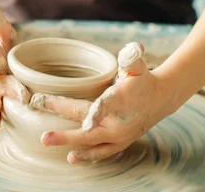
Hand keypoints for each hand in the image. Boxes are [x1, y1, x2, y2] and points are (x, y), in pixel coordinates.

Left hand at [30, 42, 173, 163]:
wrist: (160, 99)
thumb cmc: (143, 79)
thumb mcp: (139, 66)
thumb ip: (132, 57)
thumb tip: (136, 47)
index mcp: (121, 100)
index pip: (106, 106)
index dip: (97, 114)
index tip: (86, 122)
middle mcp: (119, 122)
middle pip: (90, 130)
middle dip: (66, 135)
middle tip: (44, 137)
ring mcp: (118, 136)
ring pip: (91, 144)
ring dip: (70, 144)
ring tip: (49, 143)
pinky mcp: (118, 143)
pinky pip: (100, 152)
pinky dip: (87, 155)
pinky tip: (72, 157)